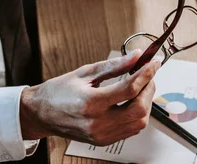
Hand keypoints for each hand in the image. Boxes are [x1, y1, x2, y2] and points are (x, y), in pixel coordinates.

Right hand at [19, 50, 158, 145]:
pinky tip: (134, 99)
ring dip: (147, 102)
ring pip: (139, 122)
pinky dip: (138, 113)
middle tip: (149, 72)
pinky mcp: (104, 141)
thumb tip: (136, 56)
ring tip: (142, 84)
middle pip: (139, 109)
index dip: (147, 73)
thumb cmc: (59, 91)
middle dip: (150, 88)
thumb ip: (114, 65)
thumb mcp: (86, 72)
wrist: (41, 113)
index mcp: (91, 103)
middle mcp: (98, 123)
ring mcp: (102, 135)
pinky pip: (131, 130)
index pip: (130, 88)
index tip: (154, 61)